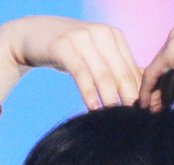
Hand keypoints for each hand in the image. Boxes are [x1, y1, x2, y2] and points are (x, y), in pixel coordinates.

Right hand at [0, 16, 141, 110]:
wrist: (29, 36)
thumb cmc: (67, 51)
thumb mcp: (94, 56)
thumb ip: (116, 68)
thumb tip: (144, 91)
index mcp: (114, 36)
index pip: (132, 69)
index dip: (139, 94)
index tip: (143, 116)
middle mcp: (101, 33)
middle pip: (121, 73)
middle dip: (129, 99)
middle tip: (133, 123)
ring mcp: (83, 37)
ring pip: (104, 75)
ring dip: (111, 100)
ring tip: (115, 119)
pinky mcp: (64, 45)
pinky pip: (81, 73)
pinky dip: (89, 93)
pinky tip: (93, 109)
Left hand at [138, 11, 173, 110]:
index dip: (173, 80)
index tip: (171, 100)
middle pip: (164, 64)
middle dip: (161, 88)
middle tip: (158, 109)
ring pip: (156, 69)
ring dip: (153, 92)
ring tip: (152, 112)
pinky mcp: (171, 52)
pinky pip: (152, 74)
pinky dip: (147, 90)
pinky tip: (145, 106)